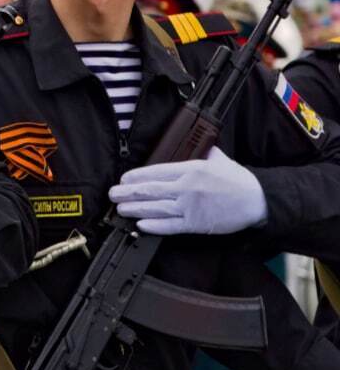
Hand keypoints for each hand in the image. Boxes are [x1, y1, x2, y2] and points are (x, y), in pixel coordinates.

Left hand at [109, 147, 267, 234]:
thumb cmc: (238, 180)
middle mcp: (187, 188)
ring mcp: (190, 207)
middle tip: (113, 194)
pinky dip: (154, 226)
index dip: (136, 176)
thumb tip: (200, 143)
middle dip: (128, 192)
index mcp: (191, 169)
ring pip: (156, 208)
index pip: (156, 171)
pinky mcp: (196, 224)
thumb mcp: (219, 159)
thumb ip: (205, 151)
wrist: (257, 200)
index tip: (123, 178)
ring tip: (120, 208)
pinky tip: (140, 224)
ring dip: (135, 208)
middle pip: (151, 190)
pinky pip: (170, 226)